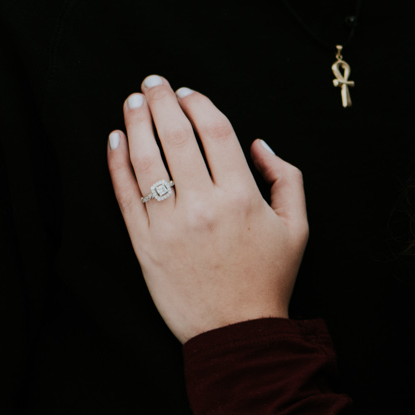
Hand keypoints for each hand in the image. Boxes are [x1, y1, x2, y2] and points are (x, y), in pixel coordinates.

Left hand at [106, 76, 308, 341]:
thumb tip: (259, 144)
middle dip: (162, 101)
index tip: (187, 91)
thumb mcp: (297, 227)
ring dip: (137, 123)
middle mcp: (203, 206)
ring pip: (147, 161)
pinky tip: (116, 139)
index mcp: (242, 197)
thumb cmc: (268, 279)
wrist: (237, 332)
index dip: (198, 103)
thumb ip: (287, 178)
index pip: (215, 131)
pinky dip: (118, 164)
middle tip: (153, 82)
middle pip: (177, 136)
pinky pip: (126, 196)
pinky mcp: (145, 246)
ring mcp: (170, 226)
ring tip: (134, 101)